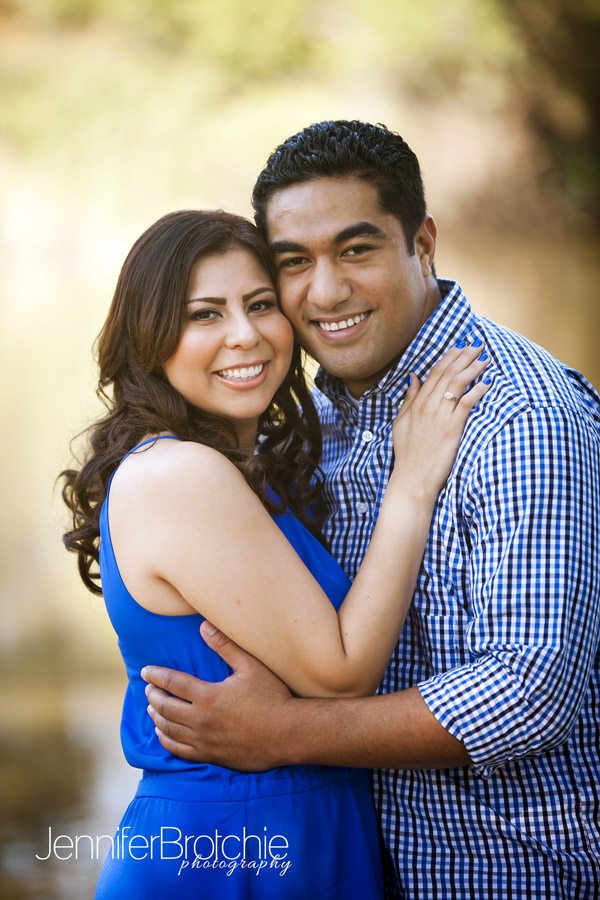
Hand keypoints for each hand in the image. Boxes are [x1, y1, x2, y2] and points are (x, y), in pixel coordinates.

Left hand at [142, 621, 293, 770]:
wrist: (288, 733)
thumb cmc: (273, 697)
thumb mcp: (251, 666)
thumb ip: (225, 646)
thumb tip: (203, 625)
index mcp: (208, 695)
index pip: (172, 683)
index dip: (155, 676)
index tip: (145, 672)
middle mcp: (201, 719)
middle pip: (165, 707)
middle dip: (153, 696)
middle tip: (148, 689)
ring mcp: (205, 740)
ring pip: (169, 730)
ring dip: (156, 718)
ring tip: (152, 709)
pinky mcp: (212, 756)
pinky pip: (180, 751)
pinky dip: (166, 741)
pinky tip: (163, 734)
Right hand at [391, 343, 490, 496]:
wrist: (413, 478)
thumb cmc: (408, 454)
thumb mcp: (401, 423)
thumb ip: (408, 399)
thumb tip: (413, 378)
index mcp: (416, 403)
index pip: (435, 372)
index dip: (450, 357)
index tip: (461, 347)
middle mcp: (428, 405)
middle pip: (448, 373)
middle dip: (464, 356)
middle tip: (478, 345)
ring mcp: (440, 416)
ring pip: (458, 383)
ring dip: (473, 368)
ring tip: (485, 359)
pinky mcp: (452, 428)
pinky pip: (466, 402)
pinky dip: (478, 390)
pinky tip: (487, 382)